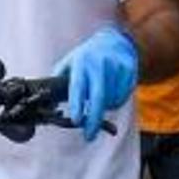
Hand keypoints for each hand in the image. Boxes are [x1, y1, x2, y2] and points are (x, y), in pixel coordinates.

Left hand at [52, 25, 138, 140]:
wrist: (114, 42)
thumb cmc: (86, 57)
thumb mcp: (69, 63)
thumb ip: (59, 81)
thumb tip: (49, 103)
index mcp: (82, 62)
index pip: (78, 86)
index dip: (77, 104)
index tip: (76, 121)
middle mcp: (100, 63)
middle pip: (98, 97)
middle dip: (93, 119)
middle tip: (89, 136)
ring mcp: (116, 67)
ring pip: (111, 100)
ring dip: (104, 108)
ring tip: (99, 100)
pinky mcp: (129, 72)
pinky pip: (122, 97)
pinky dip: (114, 102)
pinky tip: (110, 92)